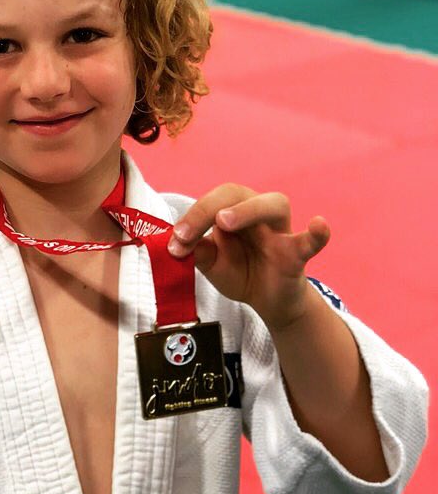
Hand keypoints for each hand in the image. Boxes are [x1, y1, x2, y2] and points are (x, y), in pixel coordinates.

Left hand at [168, 184, 329, 330]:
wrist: (267, 300)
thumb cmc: (240, 272)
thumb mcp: (210, 264)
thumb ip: (195, 252)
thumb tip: (175, 245)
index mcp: (232, 211)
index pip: (211, 202)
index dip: (190, 218)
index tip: (174, 243)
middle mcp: (256, 213)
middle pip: (237, 193)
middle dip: (207, 208)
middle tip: (187, 234)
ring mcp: (279, 231)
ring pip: (273, 204)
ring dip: (247, 210)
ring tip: (225, 222)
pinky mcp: (297, 253)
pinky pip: (310, 240)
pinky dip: (317, 233)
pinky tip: (319, 225)